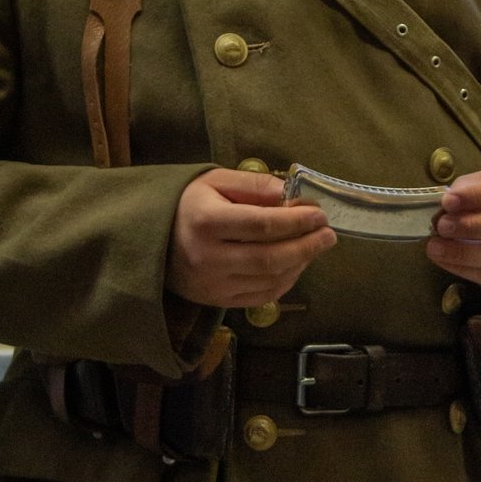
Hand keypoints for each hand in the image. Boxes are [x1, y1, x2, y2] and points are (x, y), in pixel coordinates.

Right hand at [167, 167, 335, 308]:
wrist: (152, 239)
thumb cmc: (188, 203)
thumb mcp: (216, 181)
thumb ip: (254, 186)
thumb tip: (291, 194)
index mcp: (205, 221)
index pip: (262, 225)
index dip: (296, 221)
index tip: (319, 214)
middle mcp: (208, 257)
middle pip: (270, 258)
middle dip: (306, 246)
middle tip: (328, 234)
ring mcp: (212, 284)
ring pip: (269, 280)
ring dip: (300, 264)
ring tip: (315, 246)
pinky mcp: (216, 301)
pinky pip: (261, 296)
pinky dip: (285, 281)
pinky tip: (296, 264)